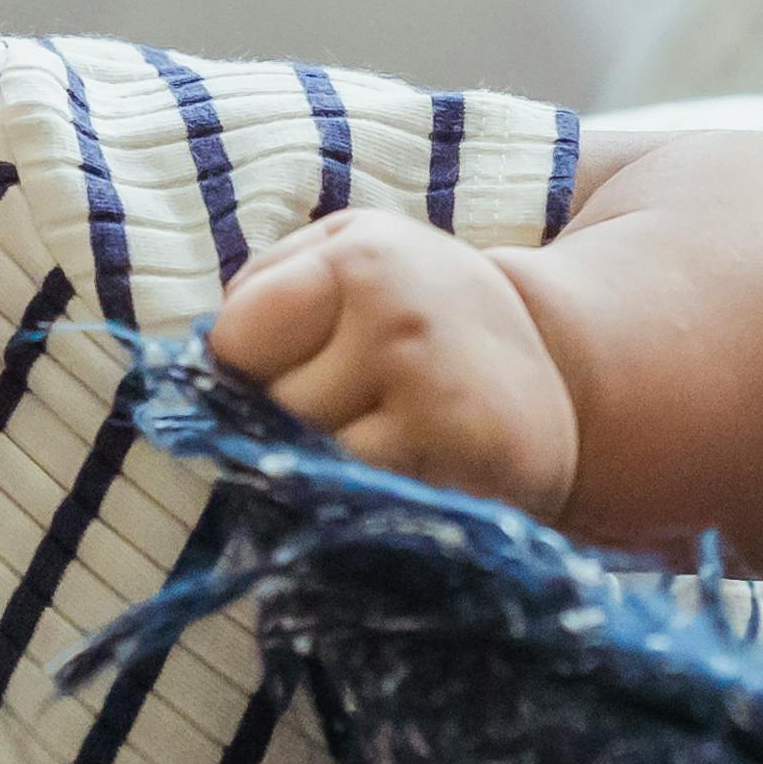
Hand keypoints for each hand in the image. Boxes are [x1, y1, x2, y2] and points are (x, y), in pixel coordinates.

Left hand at [209, 207, 589, 518]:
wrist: (563, 377)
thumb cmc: (422, 314)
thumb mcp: (352, 256)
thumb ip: (268, 286)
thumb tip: (199, 361)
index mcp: (363, 256)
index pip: (237, 339)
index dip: (252, 367)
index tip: (297, 367)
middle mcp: (402, 319)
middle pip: (271, 412)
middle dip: (289, 425)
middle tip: (360, 410)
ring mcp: (437, 397)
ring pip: (308, 468)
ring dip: (327, 473)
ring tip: (387, 442)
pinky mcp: (463, 469)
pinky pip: (362, 507)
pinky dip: (367, 506)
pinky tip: (409, 477)